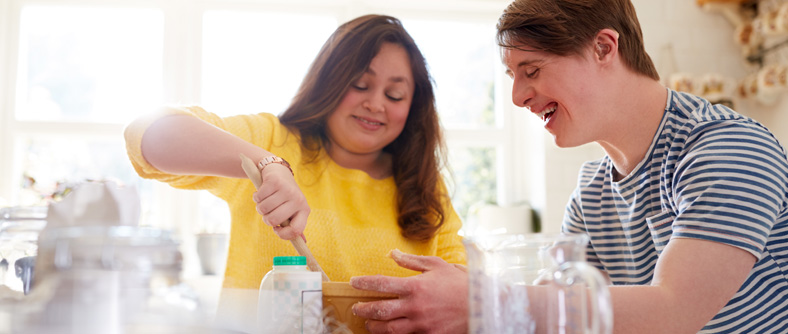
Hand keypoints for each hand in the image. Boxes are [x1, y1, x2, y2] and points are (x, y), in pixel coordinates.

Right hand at [252, 163, 309, 239]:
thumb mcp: (293, 209)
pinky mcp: (274, 181)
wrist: (279, 171)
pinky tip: (262, 192)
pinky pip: (258, 198)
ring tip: (266, 200)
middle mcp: (297, 199)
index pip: (296, 230)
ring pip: (263, 209)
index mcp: (304, 209)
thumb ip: (295, 225)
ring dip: (260, 207)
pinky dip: (256, 197)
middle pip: (273, 220)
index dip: (283, 235)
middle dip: (266, 218)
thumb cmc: (285, 196)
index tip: (276, 229)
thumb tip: (303, 242)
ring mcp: (286, 190)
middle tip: (269, 211)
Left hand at [350, 249, 467, 333]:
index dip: (364, 283)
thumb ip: (412, 261)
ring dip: (374, 326)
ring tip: (368, 324)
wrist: (482, 305)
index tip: (353, 282)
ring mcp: (421, 324)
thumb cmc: (460, 283)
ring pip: (389, 329)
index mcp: (415, 286)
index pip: (381, 284)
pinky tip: (389, 332)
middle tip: (356, 308)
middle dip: (363, 310)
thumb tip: (392, 254)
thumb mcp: (437, 265)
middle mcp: (415, 306)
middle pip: (379, 310)